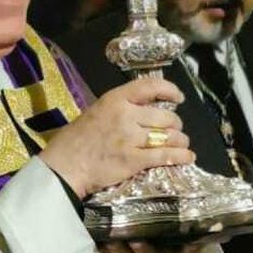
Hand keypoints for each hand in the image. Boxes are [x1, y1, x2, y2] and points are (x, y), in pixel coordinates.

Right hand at [40, 76, 194, 197]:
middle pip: (165, 116)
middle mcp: (126, 115)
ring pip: (169, 136)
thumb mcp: (96, 112)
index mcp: (115, 99)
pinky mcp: (134, 159)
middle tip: (174, 131)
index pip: (150, 86)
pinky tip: (187, 158)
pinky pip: (165, 155)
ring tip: (182, 145)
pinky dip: (180, 156)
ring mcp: (131, 137)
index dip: (169, 90)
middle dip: (175, 125)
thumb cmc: (76, 139)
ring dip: (180, 141)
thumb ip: (119, 109)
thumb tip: (143, 112)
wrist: (64, 165)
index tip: (178, 98)